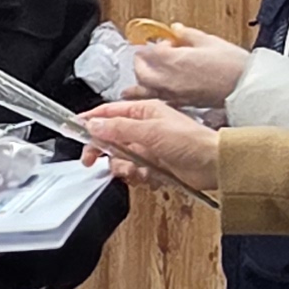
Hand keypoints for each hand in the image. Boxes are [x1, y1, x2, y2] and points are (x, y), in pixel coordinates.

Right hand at [83, 97, 220, 198]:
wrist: (214, 164)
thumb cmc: (191, 141)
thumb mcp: (150, 130)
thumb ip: (119, 128)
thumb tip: (95, 124)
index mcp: (144, 112)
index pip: (108, 112)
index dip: (90, 120)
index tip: (74, 129)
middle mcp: (144, 128)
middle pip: (110, 138)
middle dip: (101, 150)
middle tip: (91, 160)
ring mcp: (149, 148)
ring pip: (120, 159)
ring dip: (124, 167)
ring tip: (136, 170)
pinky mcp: (154, 166)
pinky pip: (134, 173)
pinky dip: (138, 177)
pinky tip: (149, 176)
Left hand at [126, 24, 248, 106]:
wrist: (245, 87)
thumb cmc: (232, 65)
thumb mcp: (208, 40)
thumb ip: (187, 35)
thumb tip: (176, 30)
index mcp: (173, 60)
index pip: (149, 51)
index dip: (152, 44)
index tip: (160, 41)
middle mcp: (169, 79)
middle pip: (141, 71)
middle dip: (141, 61)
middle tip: (145, 55)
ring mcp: (174, 93)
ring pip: (145, 89)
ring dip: (140, 82)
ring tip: (137, 80)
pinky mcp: (182, 103)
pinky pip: (158, 100)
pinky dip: (150, 97)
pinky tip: (146, 97)